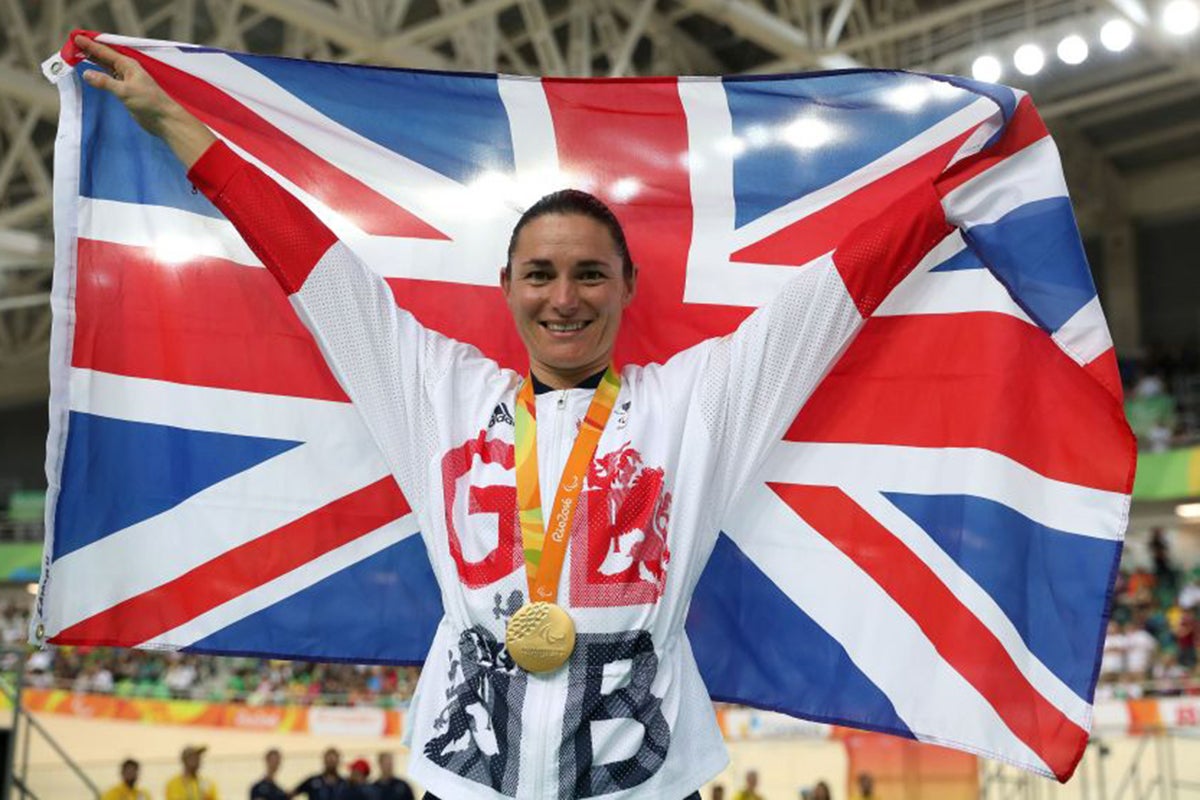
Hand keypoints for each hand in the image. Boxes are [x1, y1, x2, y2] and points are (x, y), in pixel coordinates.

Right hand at [74, 34, 215, 167]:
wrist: (165, 120)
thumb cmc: (149, 103)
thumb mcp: (125, 91)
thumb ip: (105, 82)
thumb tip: (86, 74)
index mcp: (128, 65)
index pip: (105, 52)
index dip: (90, 44)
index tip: (75, 37)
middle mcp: (127, 70)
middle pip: (104, 57)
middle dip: (89, 51)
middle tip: (72, 45)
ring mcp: (127, 81)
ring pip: (106, 67)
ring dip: (93, 62)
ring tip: (78, 56)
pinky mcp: (126, 92)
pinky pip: (109, 79)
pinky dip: (99, 75)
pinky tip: (92, 74)